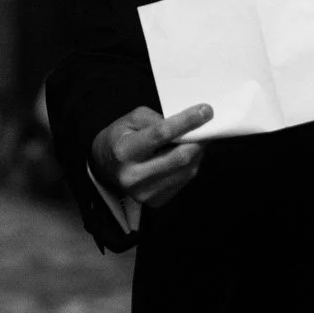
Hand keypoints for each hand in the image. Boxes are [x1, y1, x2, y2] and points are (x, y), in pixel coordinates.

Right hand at [89, 105, 214, 208]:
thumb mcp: (131, 119)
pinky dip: (191, 165)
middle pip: (178, 157)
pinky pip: (184, 181)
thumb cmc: (119, 138)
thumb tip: (187, 125)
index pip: (160, 134)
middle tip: (208, 126)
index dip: (186, 122)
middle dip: (198, 139)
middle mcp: (133, 176)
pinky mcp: (155, 201)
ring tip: (197, 139)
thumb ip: (158, 119)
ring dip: (197, 152)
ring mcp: (145, 192)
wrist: (105, 166)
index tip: (205, 111)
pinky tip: (187, 154)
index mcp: (124, 151)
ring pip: (186, 170)